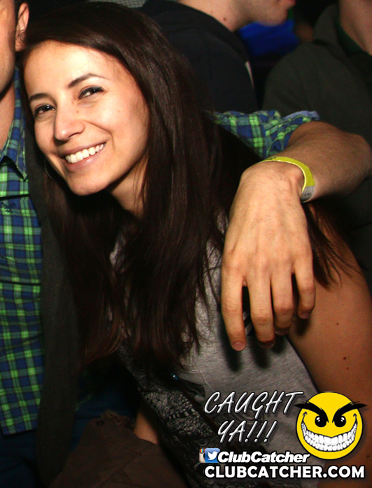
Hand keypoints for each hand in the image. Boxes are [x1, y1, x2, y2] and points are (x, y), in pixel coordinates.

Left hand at [221, 160, 314, 349]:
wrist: (268, 189)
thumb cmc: (244, 217)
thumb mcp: (228, 244)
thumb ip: (233, 272)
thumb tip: (237, 302)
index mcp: (232, 264)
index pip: (231, 308)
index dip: (236, 332)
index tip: (240, 346)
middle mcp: (256, 267)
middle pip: (261, 315)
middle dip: (263, 335)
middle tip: (265, 342)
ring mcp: (281, 263)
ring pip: (284, 308)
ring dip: (283, 325)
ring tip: (281, 330)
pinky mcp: (302, 257)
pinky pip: (305, 292)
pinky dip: (306, 308)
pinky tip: (302, 314)